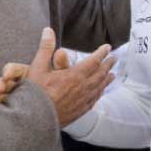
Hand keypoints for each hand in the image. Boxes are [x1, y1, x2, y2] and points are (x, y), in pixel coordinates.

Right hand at [0, 27, 114, 126]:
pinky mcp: (79, 111)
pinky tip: (100, 92)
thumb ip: (45, 48)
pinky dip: (99, 93)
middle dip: (108, 65)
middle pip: (100, 74)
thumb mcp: (38, 67)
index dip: (101, 53)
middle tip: (114, 58)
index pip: (93, 61)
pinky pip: (94, 100)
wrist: (35, 120)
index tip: (108, 47)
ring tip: (112, 75)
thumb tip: (48, 30)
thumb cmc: (35, 94)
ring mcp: (82, 101)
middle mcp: (82, 88)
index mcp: (75, 75)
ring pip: (99, 88)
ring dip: (107, 79)